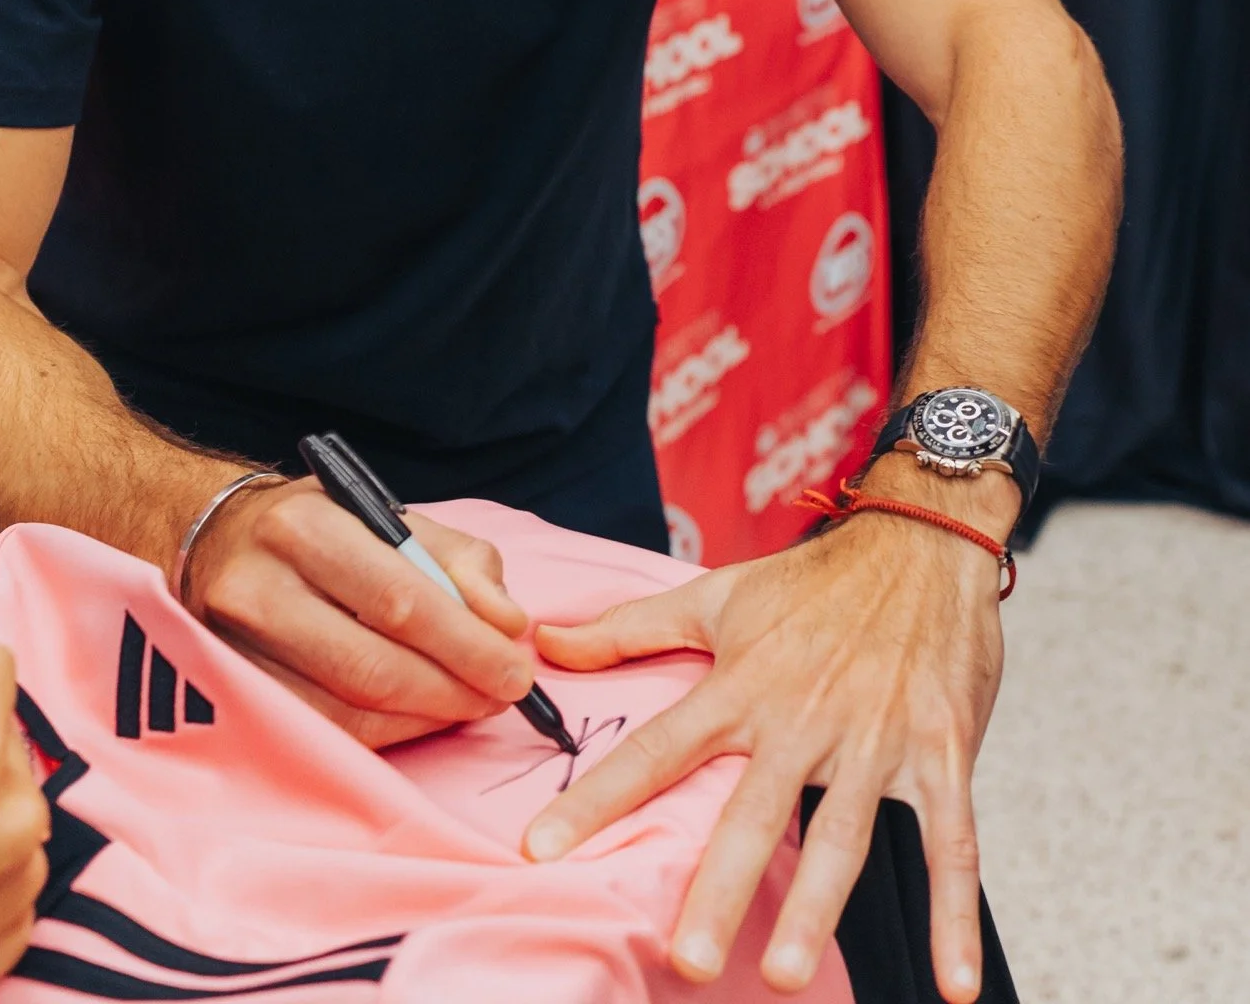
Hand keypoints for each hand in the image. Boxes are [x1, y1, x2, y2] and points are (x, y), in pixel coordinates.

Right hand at [183, 477, 537, 745]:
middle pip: (371, 665)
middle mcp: (260, 586)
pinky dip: (385, 733)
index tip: (516, 670)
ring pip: (347, 709)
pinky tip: (420, 716)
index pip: (397, 599)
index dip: (464, 644)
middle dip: (452, 690)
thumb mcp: (392, 517)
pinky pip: (323, 731)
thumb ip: (461, 562)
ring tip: (471, 704)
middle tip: (503, 697)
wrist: (220, 540)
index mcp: (305, 527)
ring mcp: (237, 647)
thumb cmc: (323, 528)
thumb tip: (507, 623)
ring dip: (424, 718)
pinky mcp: (233, 693)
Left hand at [524, 493, 1005, 1001]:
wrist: (922, 539)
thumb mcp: (717, 595)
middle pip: (752, 814)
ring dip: (817, 908)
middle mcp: (803, 716)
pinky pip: (953, 842)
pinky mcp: (941, 750)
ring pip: (843, 834)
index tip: (543, 849)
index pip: (656, 748)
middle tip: (689, 960)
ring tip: (785, 972)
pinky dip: (955, 916)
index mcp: (742, 683)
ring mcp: (876, 737)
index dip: (598, 797)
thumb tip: (545, 642)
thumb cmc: (813, 579)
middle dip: (720, 889)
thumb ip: (631, 628)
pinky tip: (953, 983)